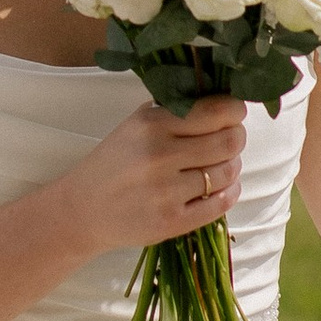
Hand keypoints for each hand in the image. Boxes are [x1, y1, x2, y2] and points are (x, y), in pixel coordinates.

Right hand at [53, 92, 247, 254]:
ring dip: (232, 166)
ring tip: (221, 164)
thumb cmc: (114, 162)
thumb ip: (172, 109)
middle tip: (232, 138)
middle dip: (237, 138)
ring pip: (227, 172)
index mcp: (152, 125)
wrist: (83, 209)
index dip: (234, 111)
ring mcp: (167, 192)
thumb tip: (220, 99)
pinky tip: (223, 187)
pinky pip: (221, 204)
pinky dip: (230, 192)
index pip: (215, 111)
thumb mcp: (135, 125)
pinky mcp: (172, 221)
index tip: (234, 113)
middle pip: (229, 141)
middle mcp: (160, 156)